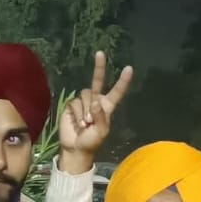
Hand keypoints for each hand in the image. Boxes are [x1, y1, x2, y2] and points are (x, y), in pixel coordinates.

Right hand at [58, 51, 132, 174]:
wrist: (75, 148)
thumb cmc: (92, 141)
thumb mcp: (101, 132)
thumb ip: (100, 117)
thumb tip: (95, 103)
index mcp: (107, 107)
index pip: (116, 92)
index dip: (122, 81)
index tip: (129, 68)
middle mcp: (96, 101)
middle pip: (97, 81)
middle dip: (99, 67)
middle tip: (100, 53)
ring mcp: (83, 102)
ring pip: (85, 95)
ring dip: (85, 111)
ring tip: (85, 124)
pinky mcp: (72, 105)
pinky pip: (75, 103)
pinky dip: (76, 114)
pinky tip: (77, 124)